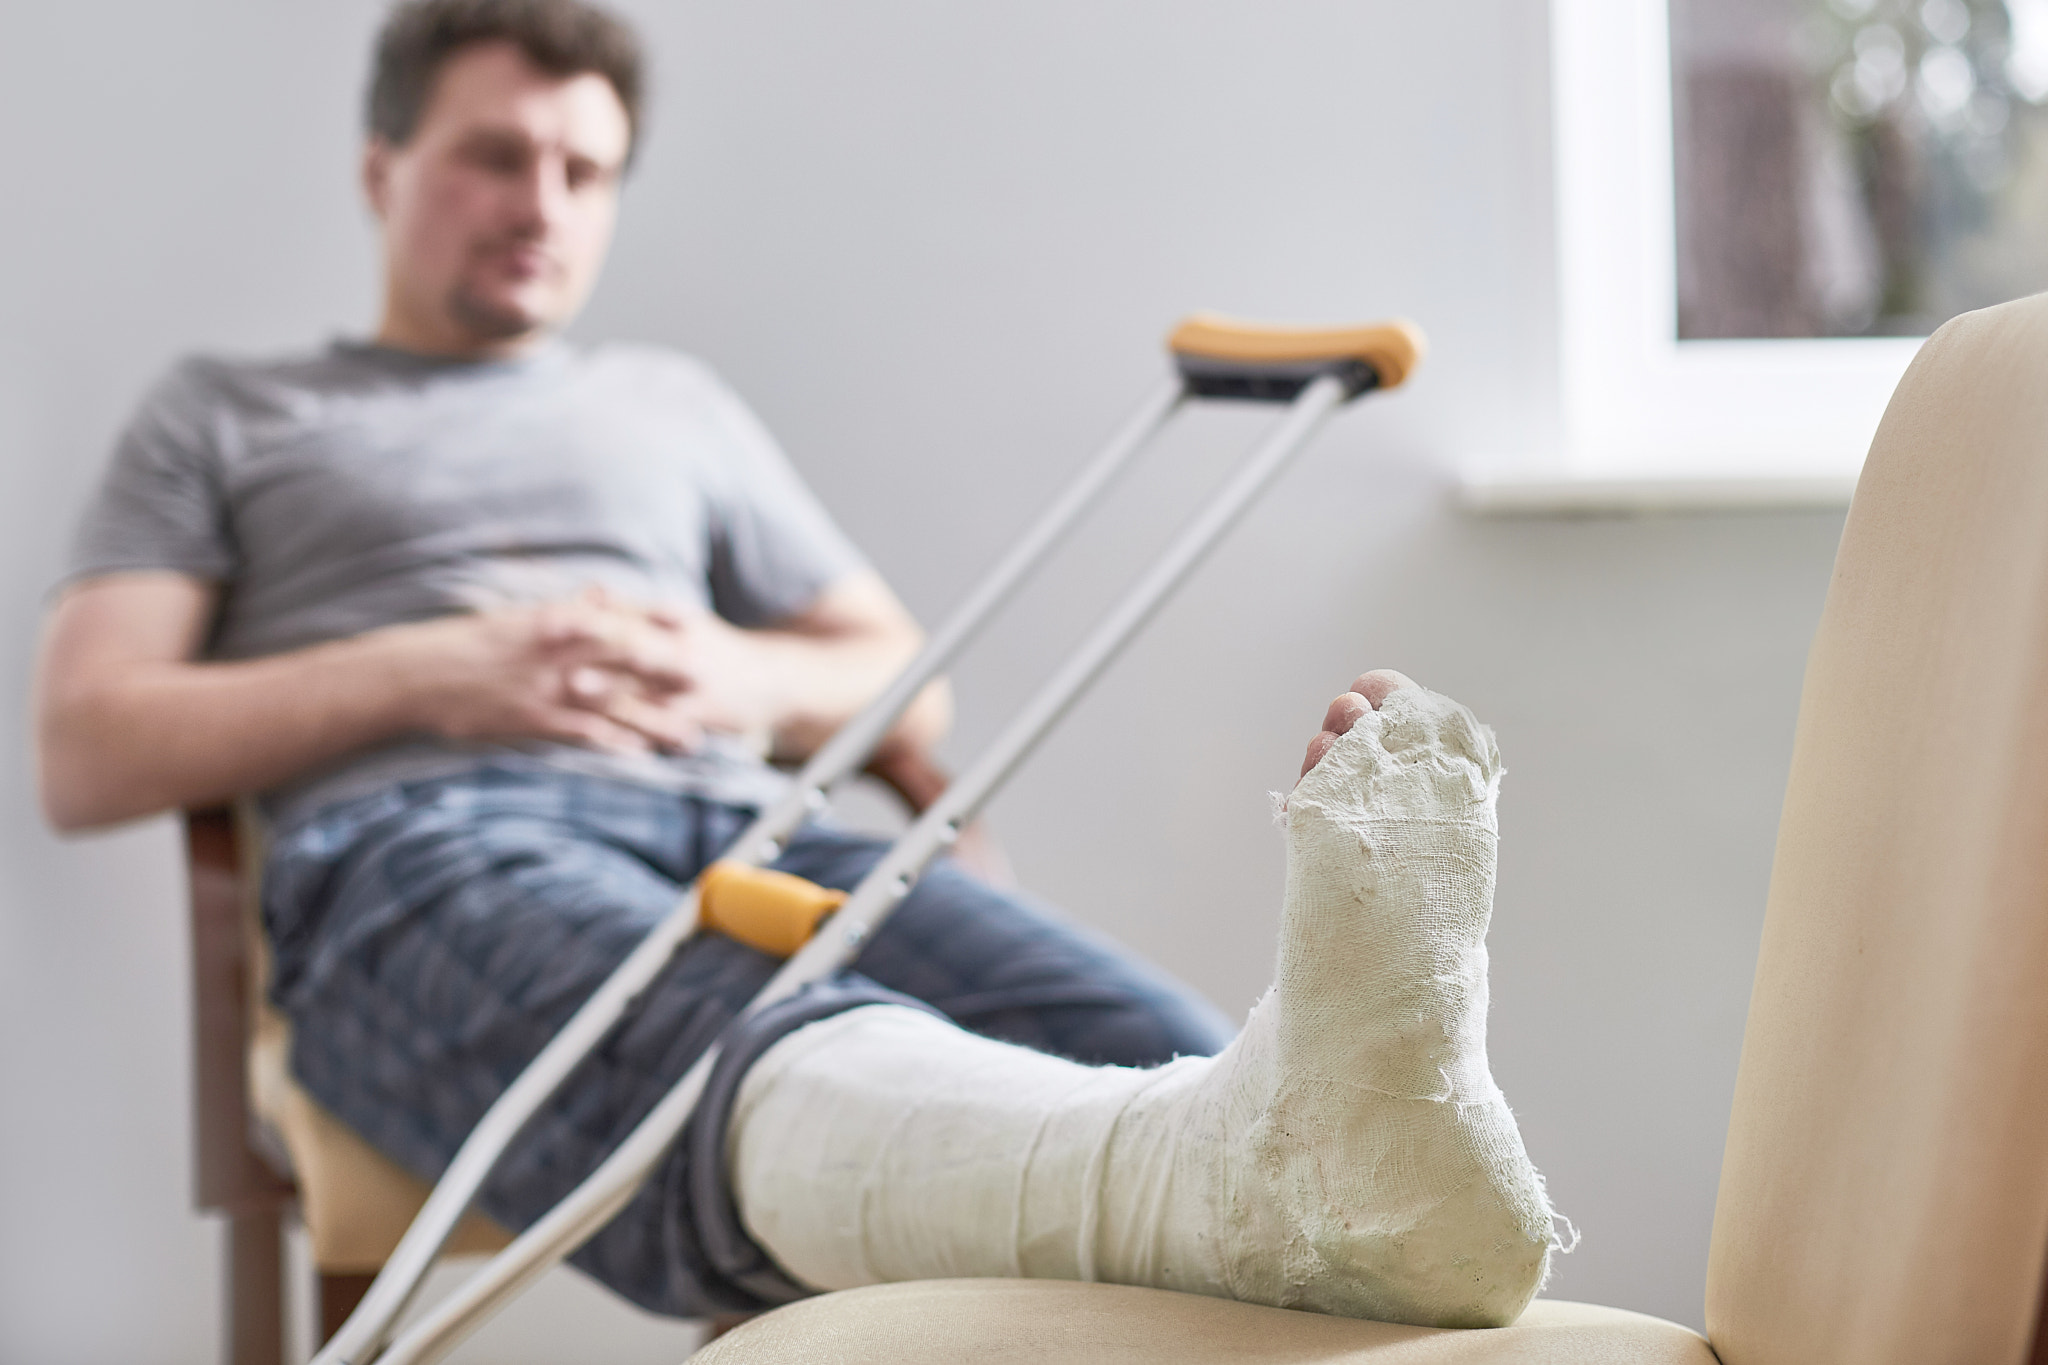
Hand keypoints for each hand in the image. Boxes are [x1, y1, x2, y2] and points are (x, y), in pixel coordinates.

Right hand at [381, 597, 703, 753]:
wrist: (417, 673)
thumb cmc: (469, 644)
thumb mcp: (520, 618)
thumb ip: (569, 609)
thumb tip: (603, 593)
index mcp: (556, 621)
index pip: (618, 619)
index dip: (658, 625)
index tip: (695, 628)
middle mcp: (557, 650)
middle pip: (625, 660)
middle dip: (668, 672)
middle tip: (709, 681)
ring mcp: (546, 685)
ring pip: (612, 702)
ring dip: (652, 720)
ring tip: (689, 735)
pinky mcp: (531, 717)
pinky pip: (580, 731)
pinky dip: (610, 741)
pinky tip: (637, 753)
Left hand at [565, 595, 785, 752]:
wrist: (772, 680)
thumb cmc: (715, 650)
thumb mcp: (681, 622)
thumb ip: (634, 610)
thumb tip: (592, 591)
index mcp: (671, 620)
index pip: (622, 611)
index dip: (584, 612)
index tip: (546, 613)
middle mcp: (680, 644)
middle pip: (628, 640)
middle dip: (590, 640)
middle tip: (548, 639)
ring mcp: (691, 679)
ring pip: (644, 681)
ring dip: (609, 684)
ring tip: (575, 686)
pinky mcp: (703, 710)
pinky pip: (668, 720)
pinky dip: (642, 728)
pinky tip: (611, 736)